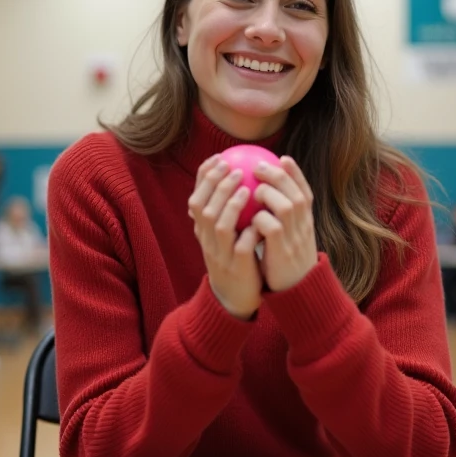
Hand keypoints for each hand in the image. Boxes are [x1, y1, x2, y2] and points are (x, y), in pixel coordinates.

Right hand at [188, 157, 262, 319]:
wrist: (235, 298)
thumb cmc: (234, 260)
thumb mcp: (223, 236)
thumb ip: (224, 212)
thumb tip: (233, 179)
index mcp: (202, 231)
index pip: (195, 199)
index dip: (204, 177)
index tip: (218, 158)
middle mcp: (206, 241)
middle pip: (204, 208)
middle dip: (216, 185)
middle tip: (233, 167)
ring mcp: (220, 255)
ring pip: (219, 226)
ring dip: (231, 204)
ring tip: (245, 187)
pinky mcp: (237, 269)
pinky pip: (241, 247)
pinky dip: (249, 233)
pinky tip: (260, 220)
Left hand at [252, 157, 317, 292]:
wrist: (296, 292)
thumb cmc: (286, 262)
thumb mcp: (291, 237)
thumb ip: (283, 218)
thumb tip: (267, 195)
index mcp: (307, 222)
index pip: (305, 191)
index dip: (296, 173)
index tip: (283, 159)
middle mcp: (304, 227)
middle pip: (296, 193)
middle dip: (278, 176)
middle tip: (259, 166)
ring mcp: (295, 239)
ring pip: (286, 206)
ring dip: (268, 194)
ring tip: (253, 191)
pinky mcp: (282, 252)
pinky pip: (272, 228)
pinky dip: (260, 218)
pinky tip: (249, 216)